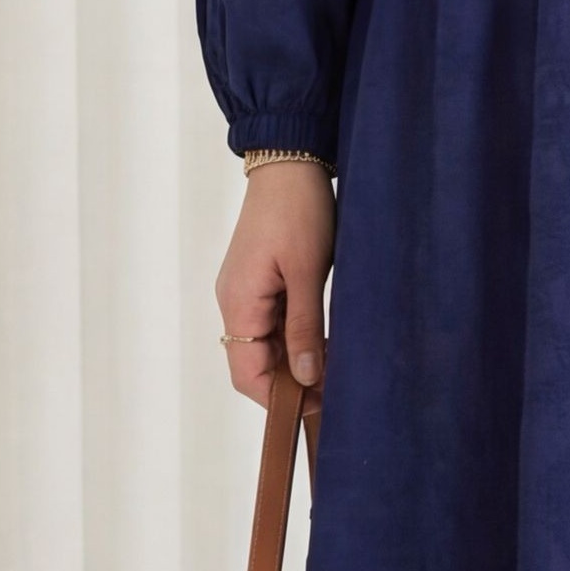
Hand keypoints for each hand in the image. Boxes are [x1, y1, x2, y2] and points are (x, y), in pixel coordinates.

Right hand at [217, 159, 334, 407]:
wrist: (290, 161)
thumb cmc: (298, 210)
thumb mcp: (307, 272)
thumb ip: (304, 327)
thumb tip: (304, 377)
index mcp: (239, 303)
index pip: (248, 374)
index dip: (278, 399)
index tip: (315, 408)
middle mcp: (235, 302)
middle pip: (255, 363)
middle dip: (291, 383)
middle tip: (334, 390)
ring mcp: (245, 291)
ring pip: (266, 345)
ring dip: (295, 360)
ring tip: (334, 366)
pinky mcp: (259, 281)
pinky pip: (272, 322)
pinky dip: (295, 336)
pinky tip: (324, 339)